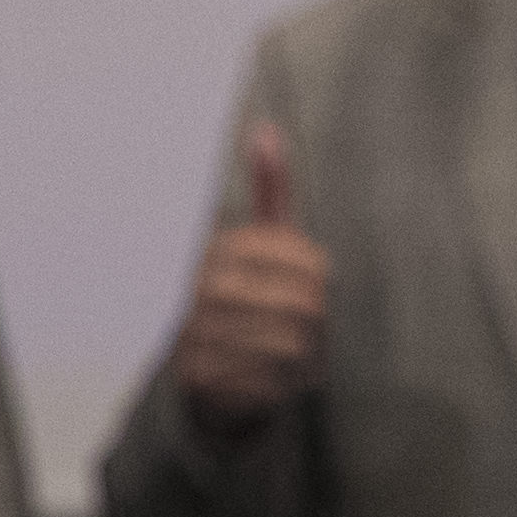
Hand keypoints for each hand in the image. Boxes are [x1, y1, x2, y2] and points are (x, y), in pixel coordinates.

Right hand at [168, 120, 331, 434]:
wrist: (203, 369)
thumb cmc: (244, 294)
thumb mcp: (258, 240)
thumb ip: (268, 189)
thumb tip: (265, 128)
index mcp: (220, 249)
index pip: (309, 265)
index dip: (320, 283)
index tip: (307, 288)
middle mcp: (202, 289)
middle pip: (307, 309)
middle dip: (317, 324)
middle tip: (304, 328)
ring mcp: (196, 336)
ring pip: (293, 348)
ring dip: (307, 358)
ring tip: (292, 354)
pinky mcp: (200, 380)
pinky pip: (274, 386)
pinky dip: (287, 387)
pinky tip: (277, 379)